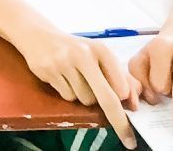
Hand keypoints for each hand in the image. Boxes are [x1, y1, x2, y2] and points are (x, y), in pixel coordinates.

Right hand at [16, 26, 137, 147]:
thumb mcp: (99, 57)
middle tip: (127, 138)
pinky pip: (67, 96)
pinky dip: (68, 92)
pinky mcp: (47, 70)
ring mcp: (63, 62)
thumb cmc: (76, 49)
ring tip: (76, 80)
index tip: (134, 121)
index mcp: (101, 49)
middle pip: (105, 98)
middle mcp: (83, 54)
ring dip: (84, 97)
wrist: (37, 34)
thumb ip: (120, 78)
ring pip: (85, 100)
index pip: (120, 86)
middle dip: (117, 120)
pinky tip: (63, 78)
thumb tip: (134, 103)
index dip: (127, 106)